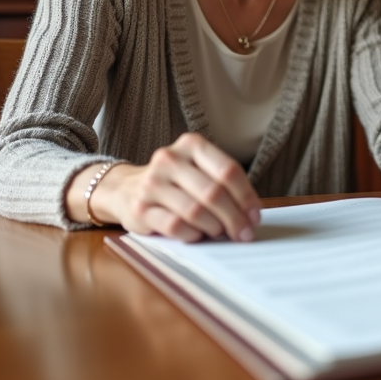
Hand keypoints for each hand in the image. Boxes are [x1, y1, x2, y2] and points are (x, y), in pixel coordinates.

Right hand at [72, 133, 261, 241]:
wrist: (125, 188)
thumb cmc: (175, 182)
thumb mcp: (199, 170)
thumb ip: (223, 184)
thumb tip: (251, 215)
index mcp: (192, 145)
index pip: (228, 171)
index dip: (246, 197)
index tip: (255, 216)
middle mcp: (170, 159)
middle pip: (214, 193)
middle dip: (235, 217)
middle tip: (244, 233)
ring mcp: (152, 183)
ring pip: (195, 211)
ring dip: (215, 227)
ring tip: (220, 233)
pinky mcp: (140, 208)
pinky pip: (175, 226)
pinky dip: (192, 234)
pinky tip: (197, 234)